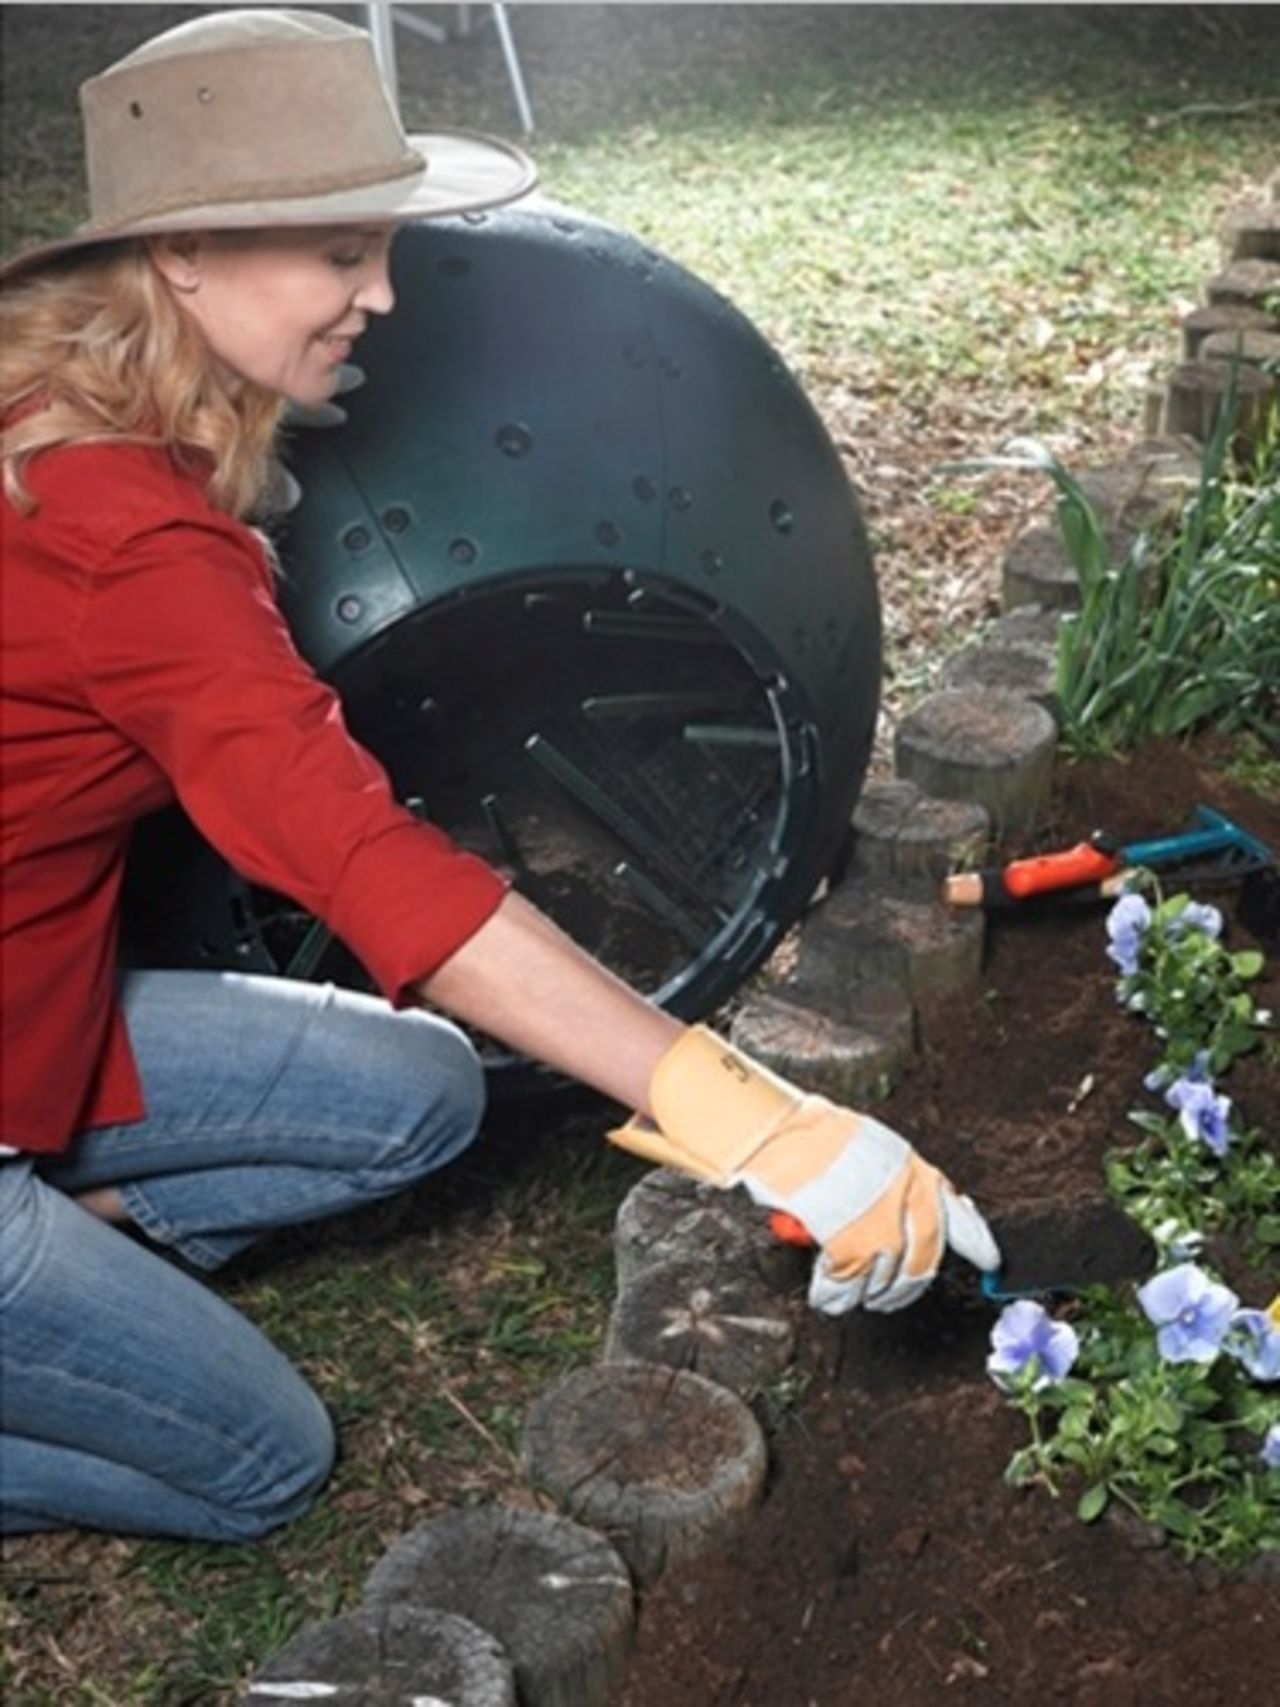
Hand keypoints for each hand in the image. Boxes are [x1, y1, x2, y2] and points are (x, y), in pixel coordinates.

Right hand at [609, 1026, 998, 1314]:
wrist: (771, 1131)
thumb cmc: (807, 1136)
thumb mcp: (867, 1149)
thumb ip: (892, 1182)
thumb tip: (907, 1217)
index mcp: (910, 1167)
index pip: (957, 1213)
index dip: (977, 1244)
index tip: (992, 1264)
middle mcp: (905, 1192)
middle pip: (924, 1257)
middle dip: (909, 1285)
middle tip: (893, 1297)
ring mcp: (879, 1217)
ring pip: (889, 1278)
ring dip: (872, 1295)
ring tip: (856, 1296)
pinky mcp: (848, 1239)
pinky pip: (848, 1283)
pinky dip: (836, 1296)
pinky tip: (828, 1295)